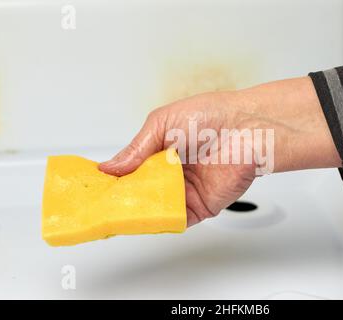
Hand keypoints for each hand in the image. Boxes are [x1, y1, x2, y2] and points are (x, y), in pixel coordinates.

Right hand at [99, 77, 340, 225]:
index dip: (114, 180)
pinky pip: (175, 219)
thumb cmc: (210, 116)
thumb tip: (109, 168)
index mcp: (160, 153)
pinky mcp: (200, 206)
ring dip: (137, 212)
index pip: (131, 172)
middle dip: (121, 200)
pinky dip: (159, 221)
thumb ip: (135, 149)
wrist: (247, 127)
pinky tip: (144, 218)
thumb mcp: (161, 124)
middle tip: (101, 205)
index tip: (95, 188)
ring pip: (155, 209)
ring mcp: (185, 191)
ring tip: (116, 213)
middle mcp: (171, 174)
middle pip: (140, 194)